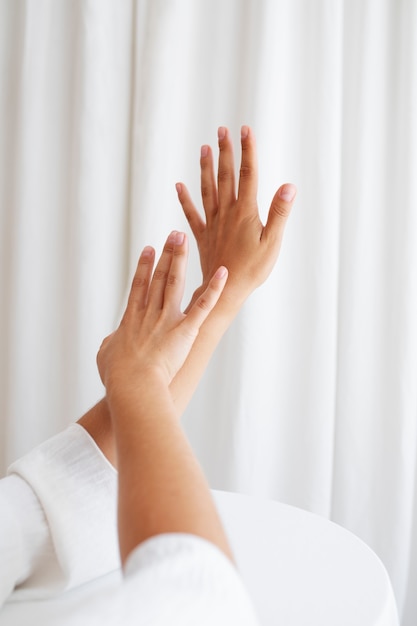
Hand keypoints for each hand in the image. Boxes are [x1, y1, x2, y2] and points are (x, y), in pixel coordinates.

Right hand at [97, 231, 227, 392]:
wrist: (132, 383)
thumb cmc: (116, 375)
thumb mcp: (105, 355)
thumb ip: (110, 343)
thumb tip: (112, 342)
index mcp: (131, 318)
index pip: (139, 285)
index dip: (145, 265)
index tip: (149, 248)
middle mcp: (150, 313)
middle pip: (159, 276)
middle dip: (167, 253)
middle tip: (174, 235)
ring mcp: (168, 319)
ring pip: (176, 282)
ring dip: (181, 259)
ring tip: (185, 239)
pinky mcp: (186, 329)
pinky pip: (203, 305)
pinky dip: (215, 288)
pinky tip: (223, 272)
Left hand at [176, 125, 295, 310]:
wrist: (224, 290)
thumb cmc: (253, 270)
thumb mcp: (272, 242)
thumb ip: (280, 213)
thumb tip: (289, 186)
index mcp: (245, 212)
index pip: (248, 174)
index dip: (248, 151)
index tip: (245, 130)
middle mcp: (227, 213)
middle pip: (226, 176)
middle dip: (225, 151)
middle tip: (222, 130)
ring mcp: (212, 223)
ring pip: (208, 190)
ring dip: (206, 168)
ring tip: (204, 148)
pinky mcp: (202, 236)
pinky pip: (192, 214)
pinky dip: (185, 199)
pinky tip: (179, 186)